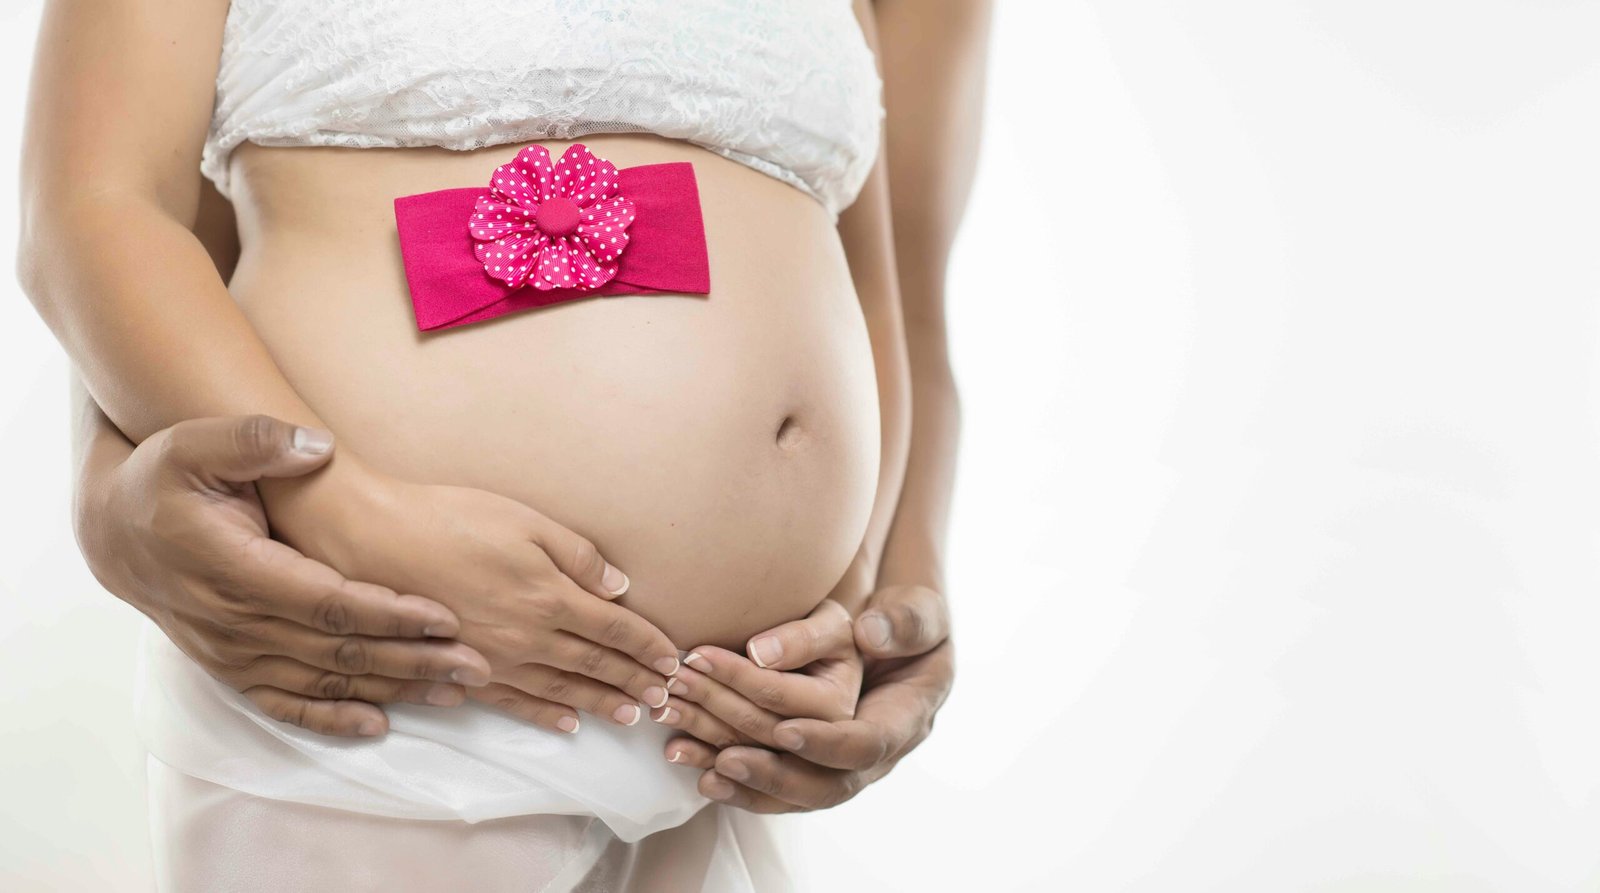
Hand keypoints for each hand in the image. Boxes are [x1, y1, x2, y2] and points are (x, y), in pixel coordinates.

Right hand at [76, 414, 492, 737]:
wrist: (116, 531)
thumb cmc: (165, 480)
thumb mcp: (197, 443)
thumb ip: (256, 439)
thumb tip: (316, 445)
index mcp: (234, 569)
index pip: (326, 603)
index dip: (388, 614)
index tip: (445, 617)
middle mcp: (233, 623)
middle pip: (338, 652)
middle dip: (412, 659)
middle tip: (479, 664)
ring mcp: (231, 653)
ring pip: (323, 683)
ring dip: (392, 690)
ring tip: (456, 690)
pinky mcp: (231, 669)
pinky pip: (284, 705)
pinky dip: (330, 719)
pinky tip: (379, 725)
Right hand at [274, 452, 683, 734]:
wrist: (373, 538)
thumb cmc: (451, 518)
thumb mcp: (526, 521)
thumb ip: (578, 556)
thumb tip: (621, 587)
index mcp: (550, 595)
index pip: (615, 629)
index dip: (648, 646)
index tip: (674, 660)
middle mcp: (528, 635)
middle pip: (596, 664)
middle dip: (635, 681)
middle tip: (667, 699)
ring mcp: (495, 658)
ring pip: (562, 689)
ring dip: (601, 703)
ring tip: (632, 715)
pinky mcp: (463, 667)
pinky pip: (514, 702)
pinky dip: (545, 716)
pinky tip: (566, 725)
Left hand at [664, 583, 953, 811]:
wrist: (899, 641)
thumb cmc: (907, 622)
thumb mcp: (916, 613)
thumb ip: (902, 620)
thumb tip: (869, 632)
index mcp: (905, 720)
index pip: (865, 745)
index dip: (825, 742)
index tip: (783, 730)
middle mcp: (874, 757)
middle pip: (822, 782)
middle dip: (766, 764)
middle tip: (718, 744)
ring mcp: (842, 769)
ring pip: (792, 793)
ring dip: (739, 777)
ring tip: (686, 753)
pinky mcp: (813, 769)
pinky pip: (774, 791)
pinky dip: (736, 785)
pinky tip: (697, 773)